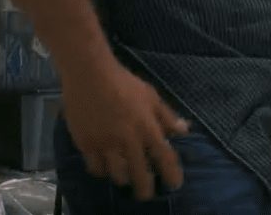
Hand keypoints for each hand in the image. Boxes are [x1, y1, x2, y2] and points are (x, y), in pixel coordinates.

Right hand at [60, 61, 189, 200]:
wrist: (90, 75)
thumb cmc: (124, 83)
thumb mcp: (151, 96)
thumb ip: (167, 116)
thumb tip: (184, 130)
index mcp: (148, 127)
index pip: (164, 157)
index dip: (171, 174)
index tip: (175, 185)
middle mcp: (128, 140)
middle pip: (140, 172)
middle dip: (145, 188)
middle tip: (146, 195)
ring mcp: (106, 143)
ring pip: (117, 174)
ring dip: (123, 179)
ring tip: (125, 180)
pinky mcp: (86, 143)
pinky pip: (95, 167)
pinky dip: (102, 171)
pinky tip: (104, 168)